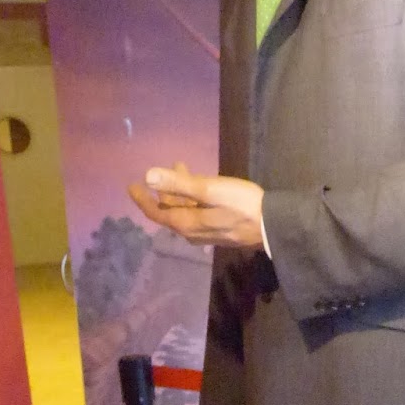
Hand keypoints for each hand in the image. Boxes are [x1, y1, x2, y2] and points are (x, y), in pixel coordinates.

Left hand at [128, 162, 264, 248]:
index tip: (132, 185)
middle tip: (159, 173)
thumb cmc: (241, 205)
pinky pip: (198, 214)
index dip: (142, 199)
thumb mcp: (210, 190)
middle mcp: (192, 232)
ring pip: (185, 212)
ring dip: (180, 192)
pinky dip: (193, 199)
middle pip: (170, 213)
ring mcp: (207, 234)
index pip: (155, 213)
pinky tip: (202, 188)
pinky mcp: (220, 231)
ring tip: (182, 169)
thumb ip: (179, 183)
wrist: (273, 227)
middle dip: (163, 192)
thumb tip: (148, 176)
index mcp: (185, 223)